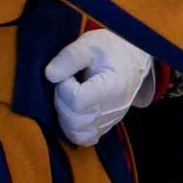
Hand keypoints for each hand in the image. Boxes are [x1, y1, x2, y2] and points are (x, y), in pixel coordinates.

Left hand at [45, 31, 154, 146]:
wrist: (132, 57)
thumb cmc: (111, 49)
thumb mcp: (90, 44)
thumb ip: (69, 57)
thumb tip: (49, 75)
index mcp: (113, 87)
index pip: (78, 101)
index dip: (64, 87)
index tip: (68, 74)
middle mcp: (114, 108)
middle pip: (75, 120)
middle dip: (61, 101)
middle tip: (66, 83)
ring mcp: (110, 120)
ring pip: (77, 132)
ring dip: (64, 115)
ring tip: (69, 96)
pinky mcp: (106, 125)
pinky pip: (85, 138)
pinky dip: (73, 128)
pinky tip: (73, 110)